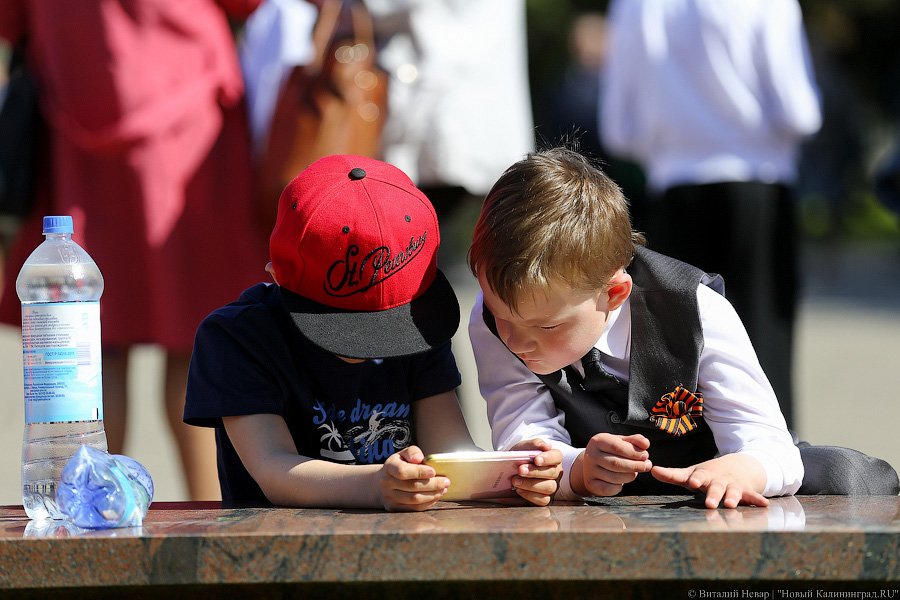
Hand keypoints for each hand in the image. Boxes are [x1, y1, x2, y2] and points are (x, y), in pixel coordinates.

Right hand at [378, 446, 449, 511]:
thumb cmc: (399, 465)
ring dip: (432, 495)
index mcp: (389, 467)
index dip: (419, 472)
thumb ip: (412, 452)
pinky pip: (414, 508)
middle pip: (412, 486)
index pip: (402, 471)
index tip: (433, 471)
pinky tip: (436, 496)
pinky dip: (428, 503)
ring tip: (443, 489)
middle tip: (446, 481)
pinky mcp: (395, 508)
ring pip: (414, 499)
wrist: (383, 482)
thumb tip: (419, 458)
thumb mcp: (403, 454)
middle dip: (432, 484)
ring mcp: (390, 498)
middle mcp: (386, 484)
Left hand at [509, 439, 562, 505]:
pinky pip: (543, 500)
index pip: (556, 457)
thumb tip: (546, 446)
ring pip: (548, 487)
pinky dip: (530, 495)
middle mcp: (555, 472)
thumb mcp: (525, 446)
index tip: (536, 459)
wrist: (511, 468)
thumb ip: (534, 444)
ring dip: (530, 484)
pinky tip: (519, 490)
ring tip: (515, 481)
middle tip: (520, 470)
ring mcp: (552, 485)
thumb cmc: (522, 456)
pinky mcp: (545, 497)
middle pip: (552, 473)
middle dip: (534, 472)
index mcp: (554, 457)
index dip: (548, 458)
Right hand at [574, 433, 651, 496]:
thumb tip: (645, 444)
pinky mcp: (590, 484)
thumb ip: (635, 440)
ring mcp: (589, 470)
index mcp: (598, 441)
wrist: (591, 463)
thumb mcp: (621, 441)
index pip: (617, 447)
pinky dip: (618, 488)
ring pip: (614, 477)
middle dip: (635, 466)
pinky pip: (607, 489)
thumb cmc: (610, 451)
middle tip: (646, 466)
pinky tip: (622, 483)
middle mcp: (591, 455)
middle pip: (616, 463)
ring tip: (635, 473)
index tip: (645, 456)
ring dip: (630, 476)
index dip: (634, 452)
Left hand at [650, 453, 768, 508]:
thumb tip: (652, 470)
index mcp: (704, 475)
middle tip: (709, 503)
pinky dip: (758, 500)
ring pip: (733, 492)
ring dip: (733, 498)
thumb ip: (673, 475)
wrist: (737, 465)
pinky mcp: (746, 491)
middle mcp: (719, 480)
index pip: (699, 476)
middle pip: (716, 487)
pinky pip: (753, 496)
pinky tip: (765, 505)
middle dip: (713, 494)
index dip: (696, 479)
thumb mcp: (692, 472)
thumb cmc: (708, 474)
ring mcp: (733, 485)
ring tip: (731, 504)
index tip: (693, 482)